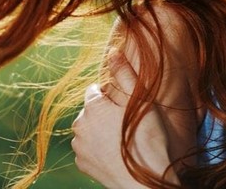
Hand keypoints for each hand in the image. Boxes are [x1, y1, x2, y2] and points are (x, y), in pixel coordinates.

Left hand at [71, 52, 176, 187]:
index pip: (97, 89)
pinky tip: (117, 150)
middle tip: (129, 121)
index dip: (115, 94)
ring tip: (125, 137)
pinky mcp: (82, 165)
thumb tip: (112, 50)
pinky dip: (100, 146)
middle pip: (92, 109)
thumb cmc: (146, 138)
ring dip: (102, 129)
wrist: (145, 180)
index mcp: (92, 107)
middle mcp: (78, 126)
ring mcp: (78, 148)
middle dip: (106, 111)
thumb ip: (124, 73)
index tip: (129, 105)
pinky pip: (89, 147)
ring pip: (90, 128)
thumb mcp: (140, 99)